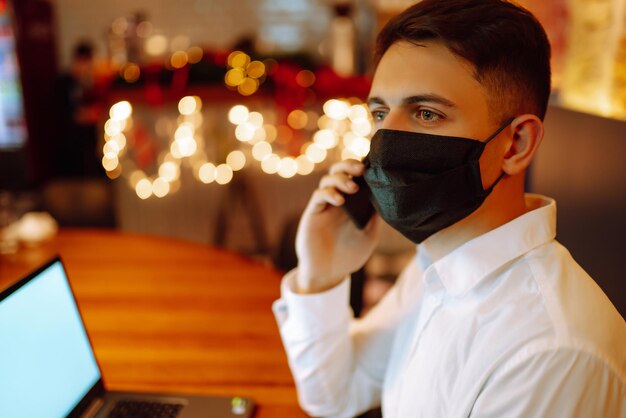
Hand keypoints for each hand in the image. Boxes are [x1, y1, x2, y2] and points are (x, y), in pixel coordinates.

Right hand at [295, 160, 380, 293]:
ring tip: (352, 187)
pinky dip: (329, 193)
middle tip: (361, 170)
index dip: (362, 168)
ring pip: (328, 179)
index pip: (356, 177)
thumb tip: (385, 195)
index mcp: (354, 203)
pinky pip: (319, 195)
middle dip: (349, 165)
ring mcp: (325, 205)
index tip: (373, 166)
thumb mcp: (369, 236)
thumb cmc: (349, 255)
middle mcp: (338, 200)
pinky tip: (340, 201)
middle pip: (340, 171)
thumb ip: (375, 216)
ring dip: (340, 178)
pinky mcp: (313, 213)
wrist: (328, 274)